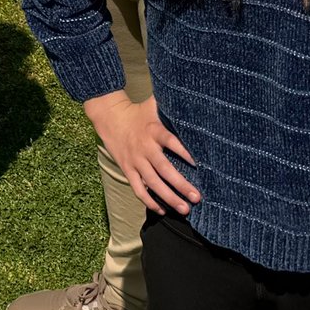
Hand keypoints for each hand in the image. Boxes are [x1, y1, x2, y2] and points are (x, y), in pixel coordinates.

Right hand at [84, 91, 200, 215]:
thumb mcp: (154, 104)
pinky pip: (138, 189)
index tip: (198, 164)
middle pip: (164, 169)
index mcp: (154, 130)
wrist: (110, 118)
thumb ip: (171, 104)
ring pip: (152, 183)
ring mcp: (135, 161)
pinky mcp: (127, 170)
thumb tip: (191, 99)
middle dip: (181, 185)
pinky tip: (162, 210)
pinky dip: (149, 201)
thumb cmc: (138, 112)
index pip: (171, 141)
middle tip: (197, 197)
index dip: (184, 152)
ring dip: (169, 198)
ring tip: (184, 209)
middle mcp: (145, 147)